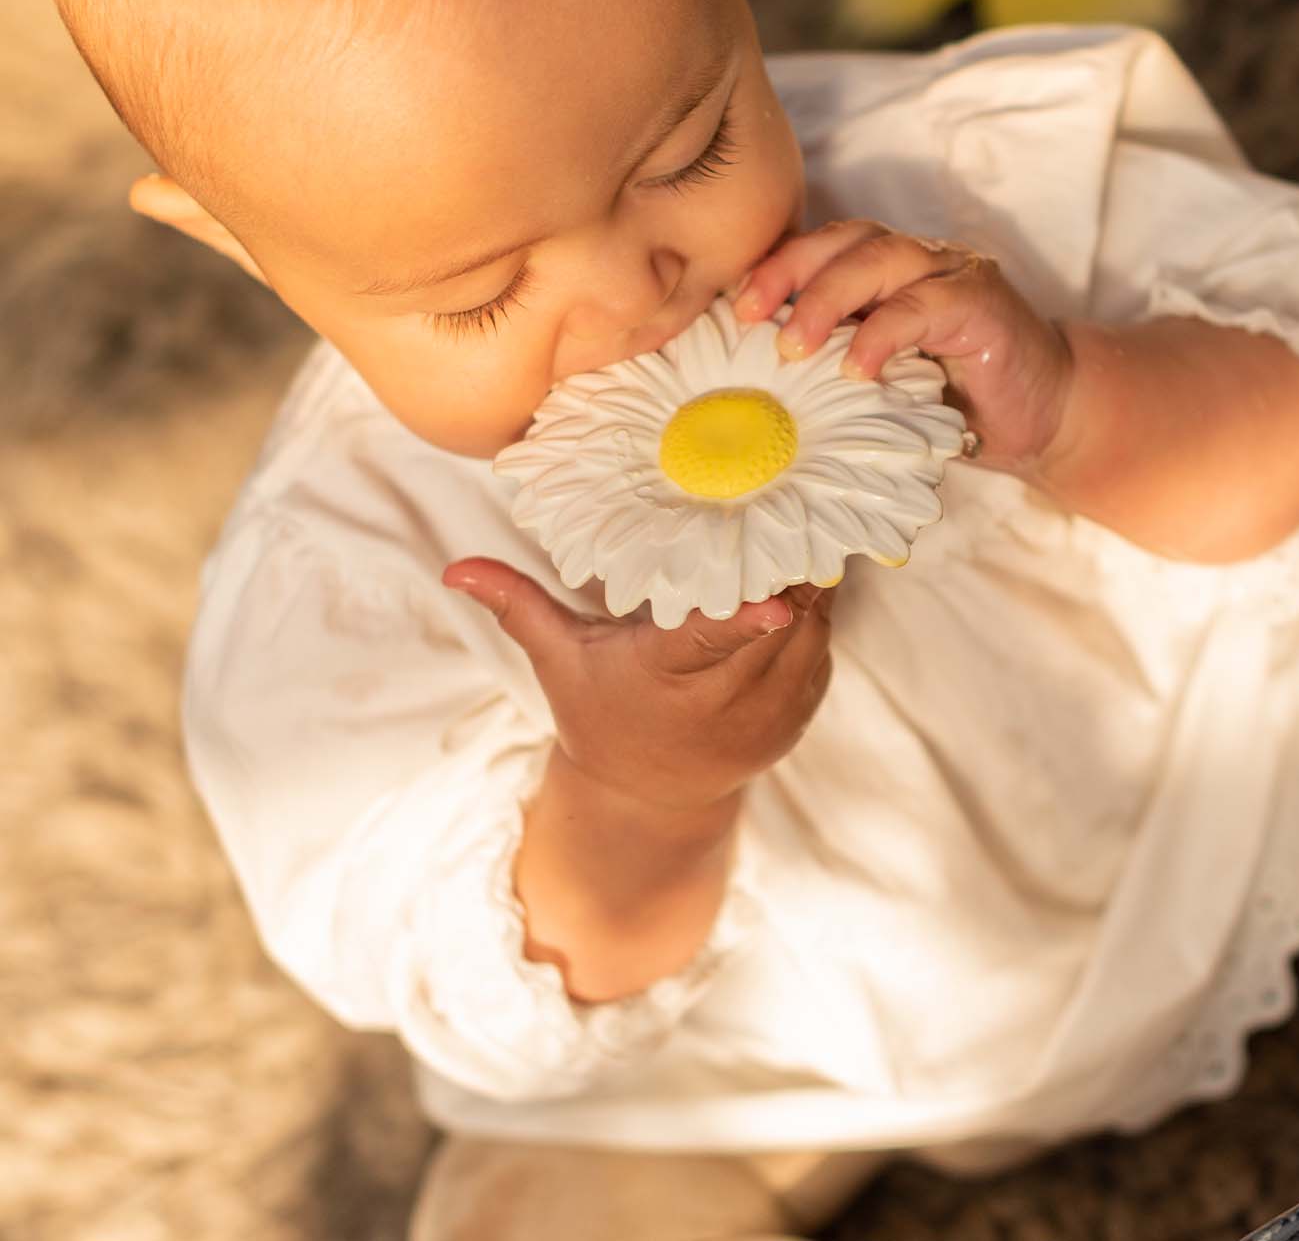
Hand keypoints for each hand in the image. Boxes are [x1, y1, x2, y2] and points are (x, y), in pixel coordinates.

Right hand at [443, 560, 834, 813]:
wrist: (648, 798)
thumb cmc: (599, 711)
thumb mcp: (557, 659)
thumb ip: (516, 606)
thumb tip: (454, 567)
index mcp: (662, 677)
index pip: (709, 642)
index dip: (746, 619)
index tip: (775, 597)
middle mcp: (719, 704)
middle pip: (776, 634)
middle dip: (791, 580)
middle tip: (794, 522)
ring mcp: (764, 719)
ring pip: (811, 641)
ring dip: (813, 596)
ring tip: (805, 542)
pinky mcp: (794, 721)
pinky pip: (822, 659)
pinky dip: (820, 624)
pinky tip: (811, 585)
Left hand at [733, 219, 1073, 473]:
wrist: (1043, 417)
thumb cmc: (952, 404)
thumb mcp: (879, 384)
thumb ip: (830, 368)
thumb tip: (751, 390)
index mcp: (883, 271)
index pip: (820, 248)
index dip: (774, 267)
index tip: (731, 306)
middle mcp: (916, 259)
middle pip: (844, 240)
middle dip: (788, 273)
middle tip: (750, 318)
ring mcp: (952, 274)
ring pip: (879, 260)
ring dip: (828, 299)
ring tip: (793, 347)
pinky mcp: (983, 303)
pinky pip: (924, 305)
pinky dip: (884, 333)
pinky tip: (856, 369)